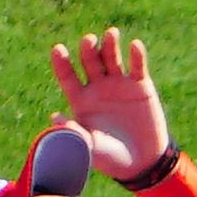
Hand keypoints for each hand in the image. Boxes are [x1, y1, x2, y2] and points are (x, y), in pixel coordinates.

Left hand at [49, 29, 176, 181]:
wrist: (142, 162)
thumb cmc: (111, 158)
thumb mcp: (89, 148)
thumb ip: (74, 133)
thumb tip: (55, 118)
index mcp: (81, 100)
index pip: (68, 77)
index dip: (62, 63)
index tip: (58, 49)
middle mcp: (97, 88)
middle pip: (90, 61)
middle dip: (88, 50)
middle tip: (89, 41)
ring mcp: (119, 84)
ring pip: (112, 57)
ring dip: (110, 44)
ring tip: (110, 34)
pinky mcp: (141, 86)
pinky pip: (138, 66)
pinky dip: (137, 55)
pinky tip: (135, 46)